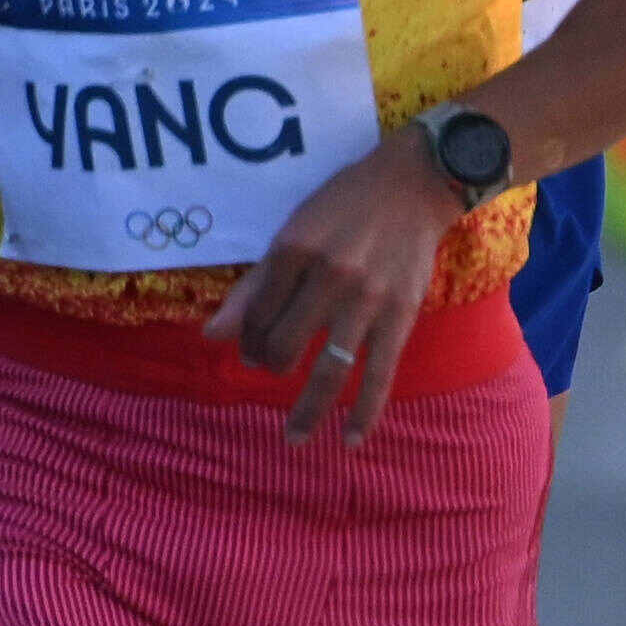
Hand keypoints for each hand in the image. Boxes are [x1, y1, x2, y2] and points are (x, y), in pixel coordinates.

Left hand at [214, 135, 454, 444]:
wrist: (414, 184)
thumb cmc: (344, 205)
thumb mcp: (292, 232)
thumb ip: (253, 287)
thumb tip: (212, 336)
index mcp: (294, 250)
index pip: (255, 315)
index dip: (246, 337)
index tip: (251, 343)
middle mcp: (329, 276)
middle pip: (284, 344)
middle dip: (269, 363)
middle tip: (269, 365)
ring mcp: (367, 299)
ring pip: (328, 369)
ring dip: (306, 410)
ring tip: (292, 439)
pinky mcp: (400, 315)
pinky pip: (379, 374)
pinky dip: (364, 412)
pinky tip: (349, 440)